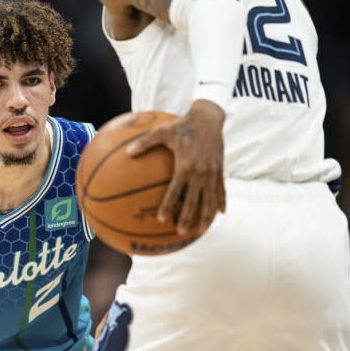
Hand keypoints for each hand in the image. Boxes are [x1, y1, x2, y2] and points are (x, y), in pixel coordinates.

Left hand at [127, 100, 226, 236]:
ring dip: (205, 217)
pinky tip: (220, 214)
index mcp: (185, 166)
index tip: (161, 219)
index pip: (175, 191)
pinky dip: (221, 202)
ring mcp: (212, 173)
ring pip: (210, 200)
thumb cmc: (182, 124)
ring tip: (200, 232)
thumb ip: (146, 142)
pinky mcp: (220, 171)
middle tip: (180, 232)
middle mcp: (200, 173)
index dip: (169, 206)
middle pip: (194, 201)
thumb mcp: (163, 131)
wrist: (209, 118)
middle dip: (188, 218)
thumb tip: (128, 152)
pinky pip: (221, 190)